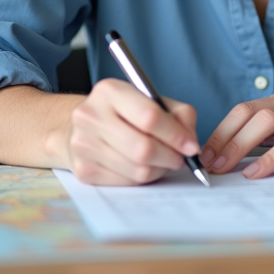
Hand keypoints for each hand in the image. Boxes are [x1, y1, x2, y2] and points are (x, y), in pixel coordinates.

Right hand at [63, 78, 199, 185]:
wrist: (82, 125)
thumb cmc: (125, 112)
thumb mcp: (152, 100)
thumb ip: (179, 114)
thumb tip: (191, 143)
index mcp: (110, 91)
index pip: (150, 117)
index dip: (176, 135)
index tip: (191, 146)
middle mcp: (91, 116)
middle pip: (143, 149)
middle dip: (170, 157)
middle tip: (181, 158)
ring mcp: (83, 145)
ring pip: (137, 170)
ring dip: (159, 169)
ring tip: (163, 161)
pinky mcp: (83, 170)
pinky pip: (127, 182)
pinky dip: (143, 178)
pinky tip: (144, 166)